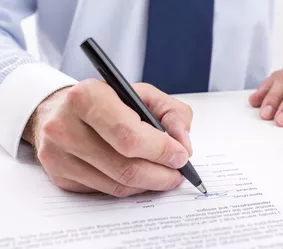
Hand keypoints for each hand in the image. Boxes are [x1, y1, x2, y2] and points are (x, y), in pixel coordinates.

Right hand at [23, 80, 192, 196]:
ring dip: (149, 184)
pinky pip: (106, 191)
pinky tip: (140, 176)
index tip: (181, 156)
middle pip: (126, 167)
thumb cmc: (107, 101)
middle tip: (178, 172)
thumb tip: (183, 145)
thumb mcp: (142, 94)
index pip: (130, 136)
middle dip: (161, 174)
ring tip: (163, 174)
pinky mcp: (60, 176)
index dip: (161, 150)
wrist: (60, 111)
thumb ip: (172, 113)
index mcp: (88, 98)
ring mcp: (59, 156)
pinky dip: (130, 187)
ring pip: (118, 185)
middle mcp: (66, 127)